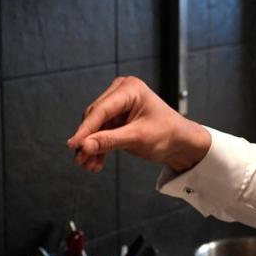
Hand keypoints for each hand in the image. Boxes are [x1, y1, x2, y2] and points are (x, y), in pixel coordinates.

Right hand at [66, 76, 211, 172]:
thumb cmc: (168, 135)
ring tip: (89, 166)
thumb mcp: (138, 139)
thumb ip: (110, 141)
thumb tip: (84, 146)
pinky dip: (98, 147)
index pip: (101, 110)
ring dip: (92, 146)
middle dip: (88, 140)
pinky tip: (96, 163)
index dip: (85, 129)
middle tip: (81, 160)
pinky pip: (101, 132)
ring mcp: (118, 104)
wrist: (182, 143)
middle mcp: (122, 92)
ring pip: (96, 127)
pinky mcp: (117, 117)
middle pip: (95, 117)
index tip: (73, 145)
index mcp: (130, 89)